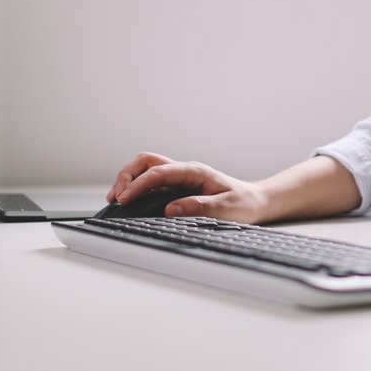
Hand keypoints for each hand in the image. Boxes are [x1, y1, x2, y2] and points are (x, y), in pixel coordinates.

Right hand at [107, 152, 272, 220]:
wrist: (255, 201)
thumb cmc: (243, 204)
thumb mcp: (226, 209)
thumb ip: (199, 208)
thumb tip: (170, 209)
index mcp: (195, 171)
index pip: (159, 172)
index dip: (139, 184)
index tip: (125, 198)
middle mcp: (184, 170)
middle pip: (147, 161)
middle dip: (127, 175)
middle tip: (116, 197)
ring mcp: (179, 177)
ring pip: (146, 168)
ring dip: (128, 179)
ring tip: (115, 198)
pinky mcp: (177, 186)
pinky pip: (151, 180)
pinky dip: (136, 186)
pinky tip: (128, 199)